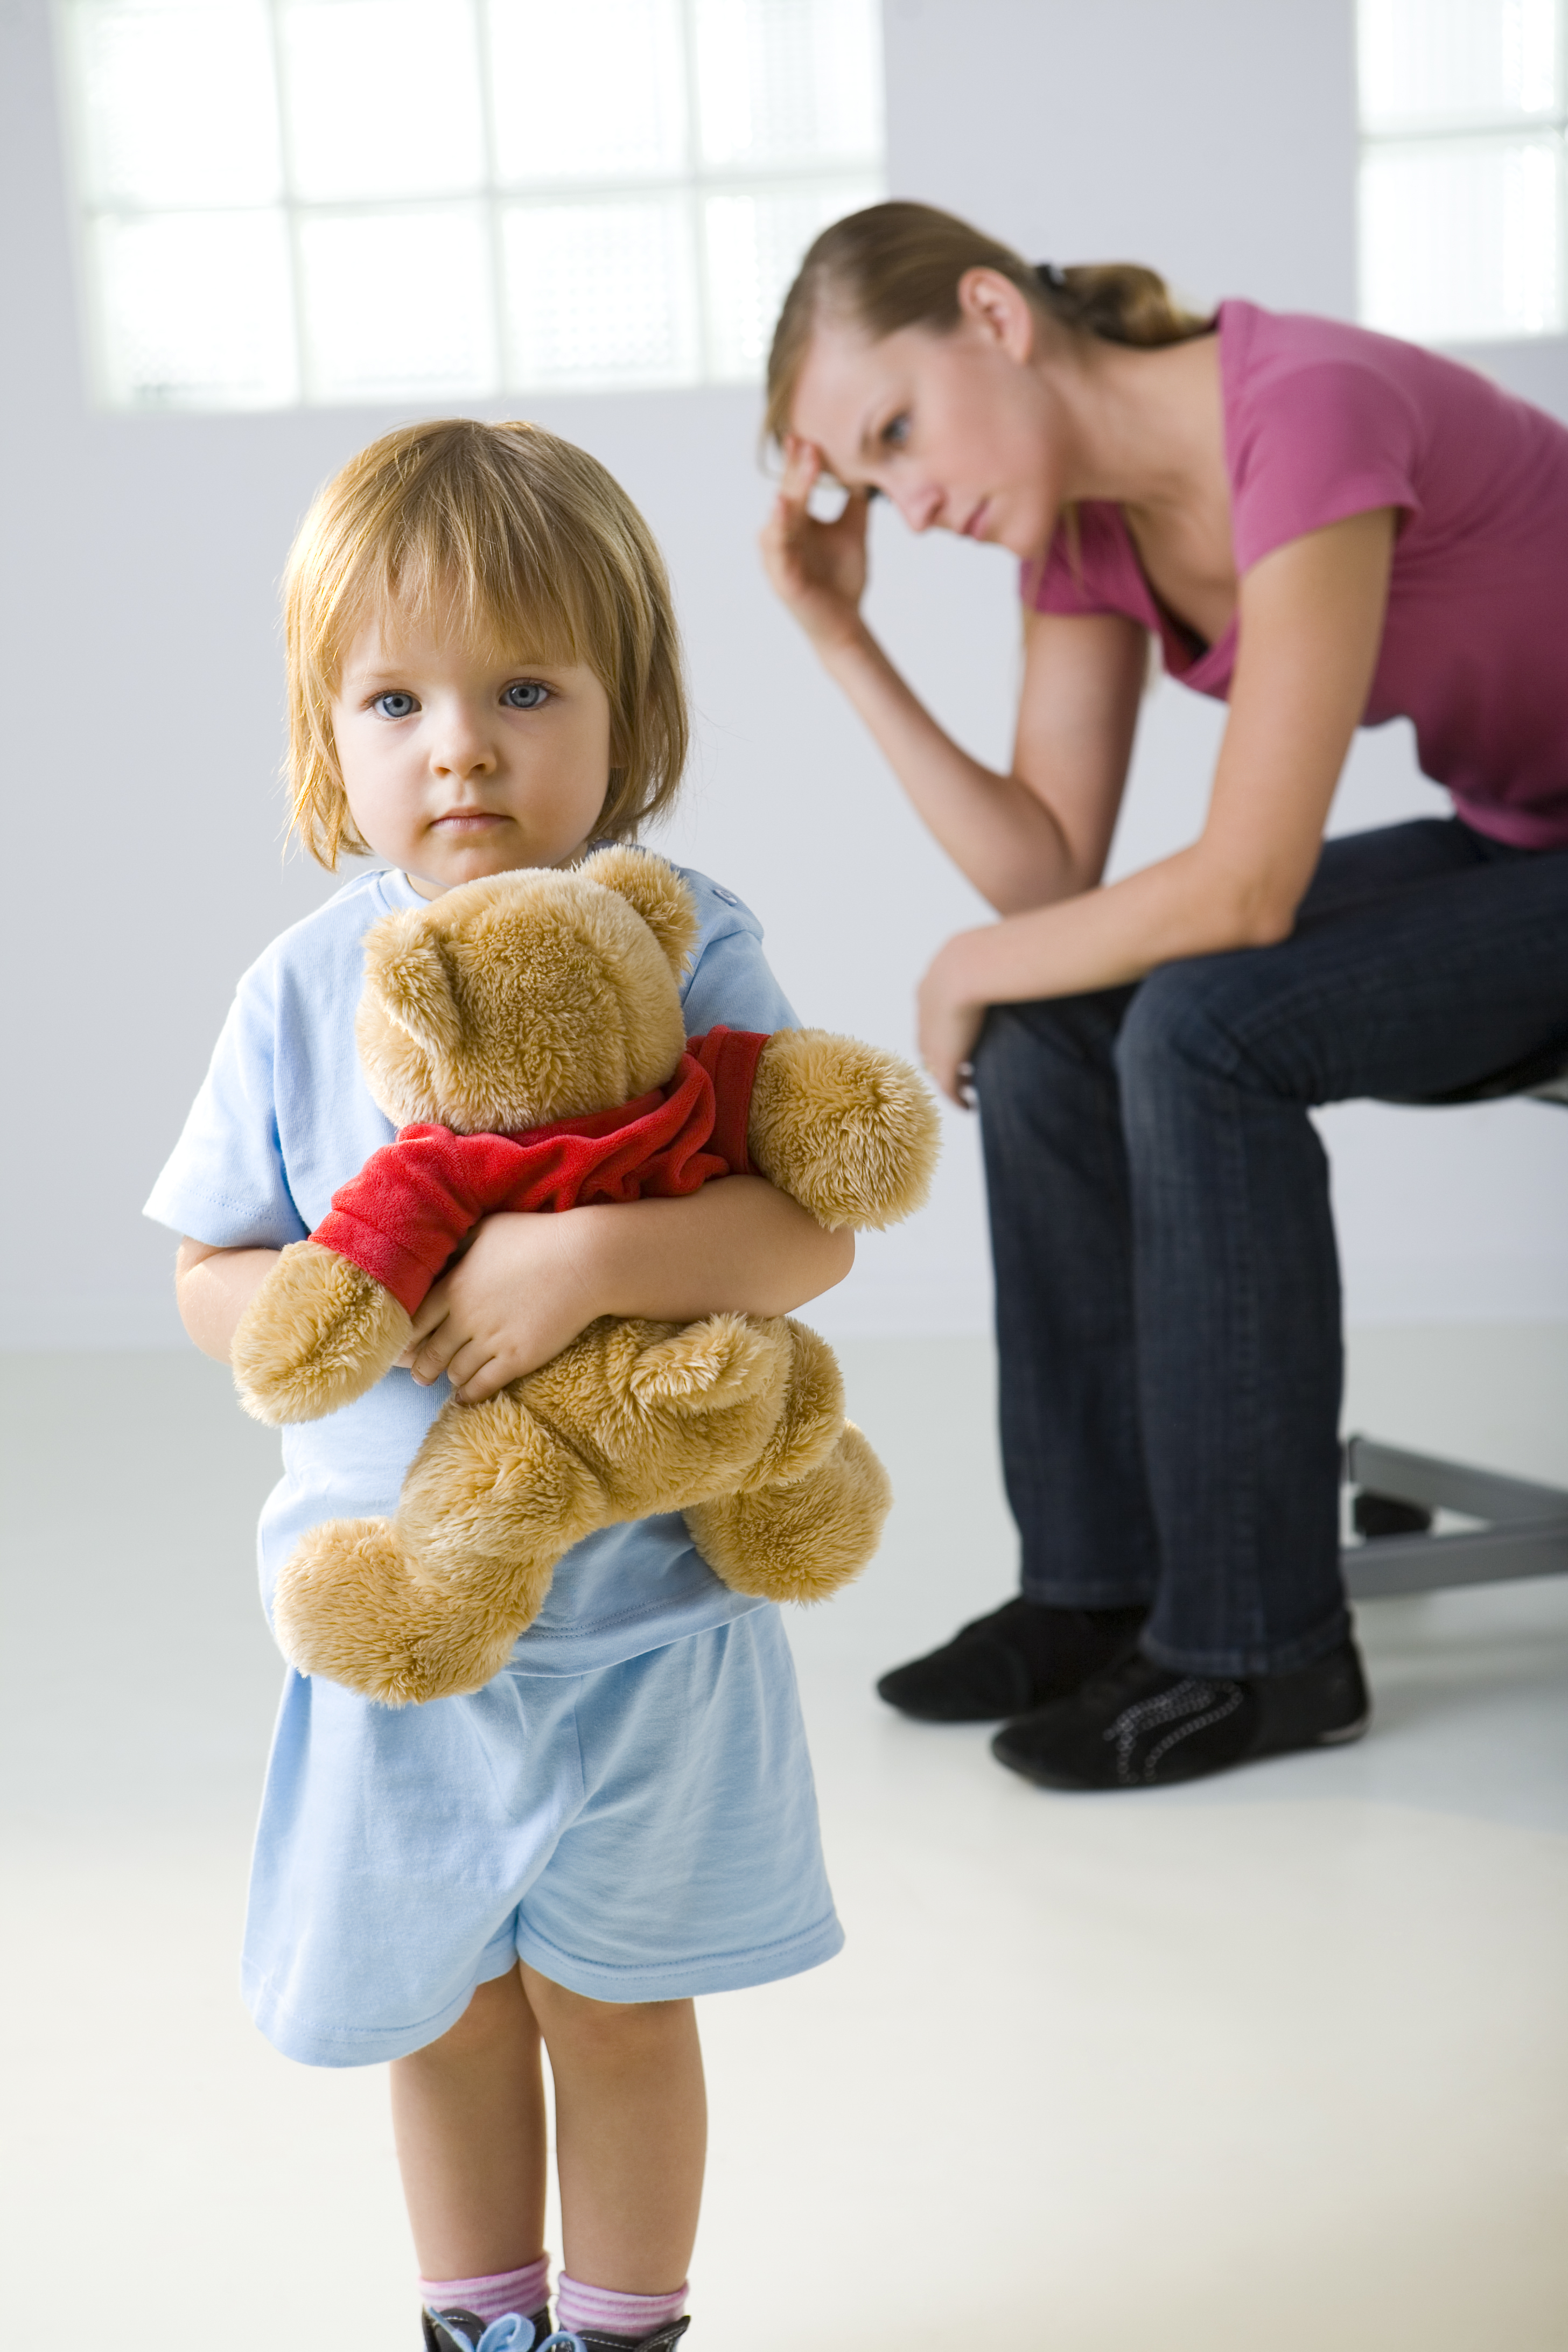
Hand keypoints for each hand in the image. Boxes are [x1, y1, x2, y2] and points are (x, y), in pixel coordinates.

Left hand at [397, 1213, 601, 1404]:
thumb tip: (444, 1245)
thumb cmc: (537, 1237)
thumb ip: (460, 1243)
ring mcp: (491, 1341)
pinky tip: (466, 1397)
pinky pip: (483, 1386)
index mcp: (454, 1286)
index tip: (401, 1348)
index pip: (415, 1322)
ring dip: (450, 1378)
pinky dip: (469, 1395)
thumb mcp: (488, 1229)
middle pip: (430, 1353)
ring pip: (456, 1372)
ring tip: (449, 1380)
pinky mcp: (517, 1359)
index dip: (405, 1339)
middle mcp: (466, 1317)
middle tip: (420, 1374)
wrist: (583, 1261)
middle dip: (421, 1368)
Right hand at [758, 435, 871, 651]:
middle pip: (787, 496)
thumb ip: (855, 502)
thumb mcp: (853, 530)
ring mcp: (778, 558)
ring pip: (778, 521)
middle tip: (805, 443)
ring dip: (787, 495)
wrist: (846, 622)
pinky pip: (776, 550)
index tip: (807, 435)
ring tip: (797, 472)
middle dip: (796, 471)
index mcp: (797, 523)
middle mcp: (783, 536)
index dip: (800, 462)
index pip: (796, 485)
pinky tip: (782, 508)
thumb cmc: (843, 579)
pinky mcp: (781, 578)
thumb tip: (868, 467)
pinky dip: (777, 529)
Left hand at [916, 936, 988, 1108]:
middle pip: (928, 1042)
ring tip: (967, 1088)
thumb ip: (999, 952)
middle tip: (961, 1066)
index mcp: (930, 986)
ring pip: (936, 1066)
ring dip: (950, 1077)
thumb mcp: (988, 948)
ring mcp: (931, 1039)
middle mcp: (924, 1015)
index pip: (931, 1014)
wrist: (972, 966)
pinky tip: (970, 1106)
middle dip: (942, 1055)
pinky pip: (948, 1087)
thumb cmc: (991, 950)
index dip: (944, 1027)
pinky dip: (957, 1098)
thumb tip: (1024, 943)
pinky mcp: (945, 1061)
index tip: (961, 1034)